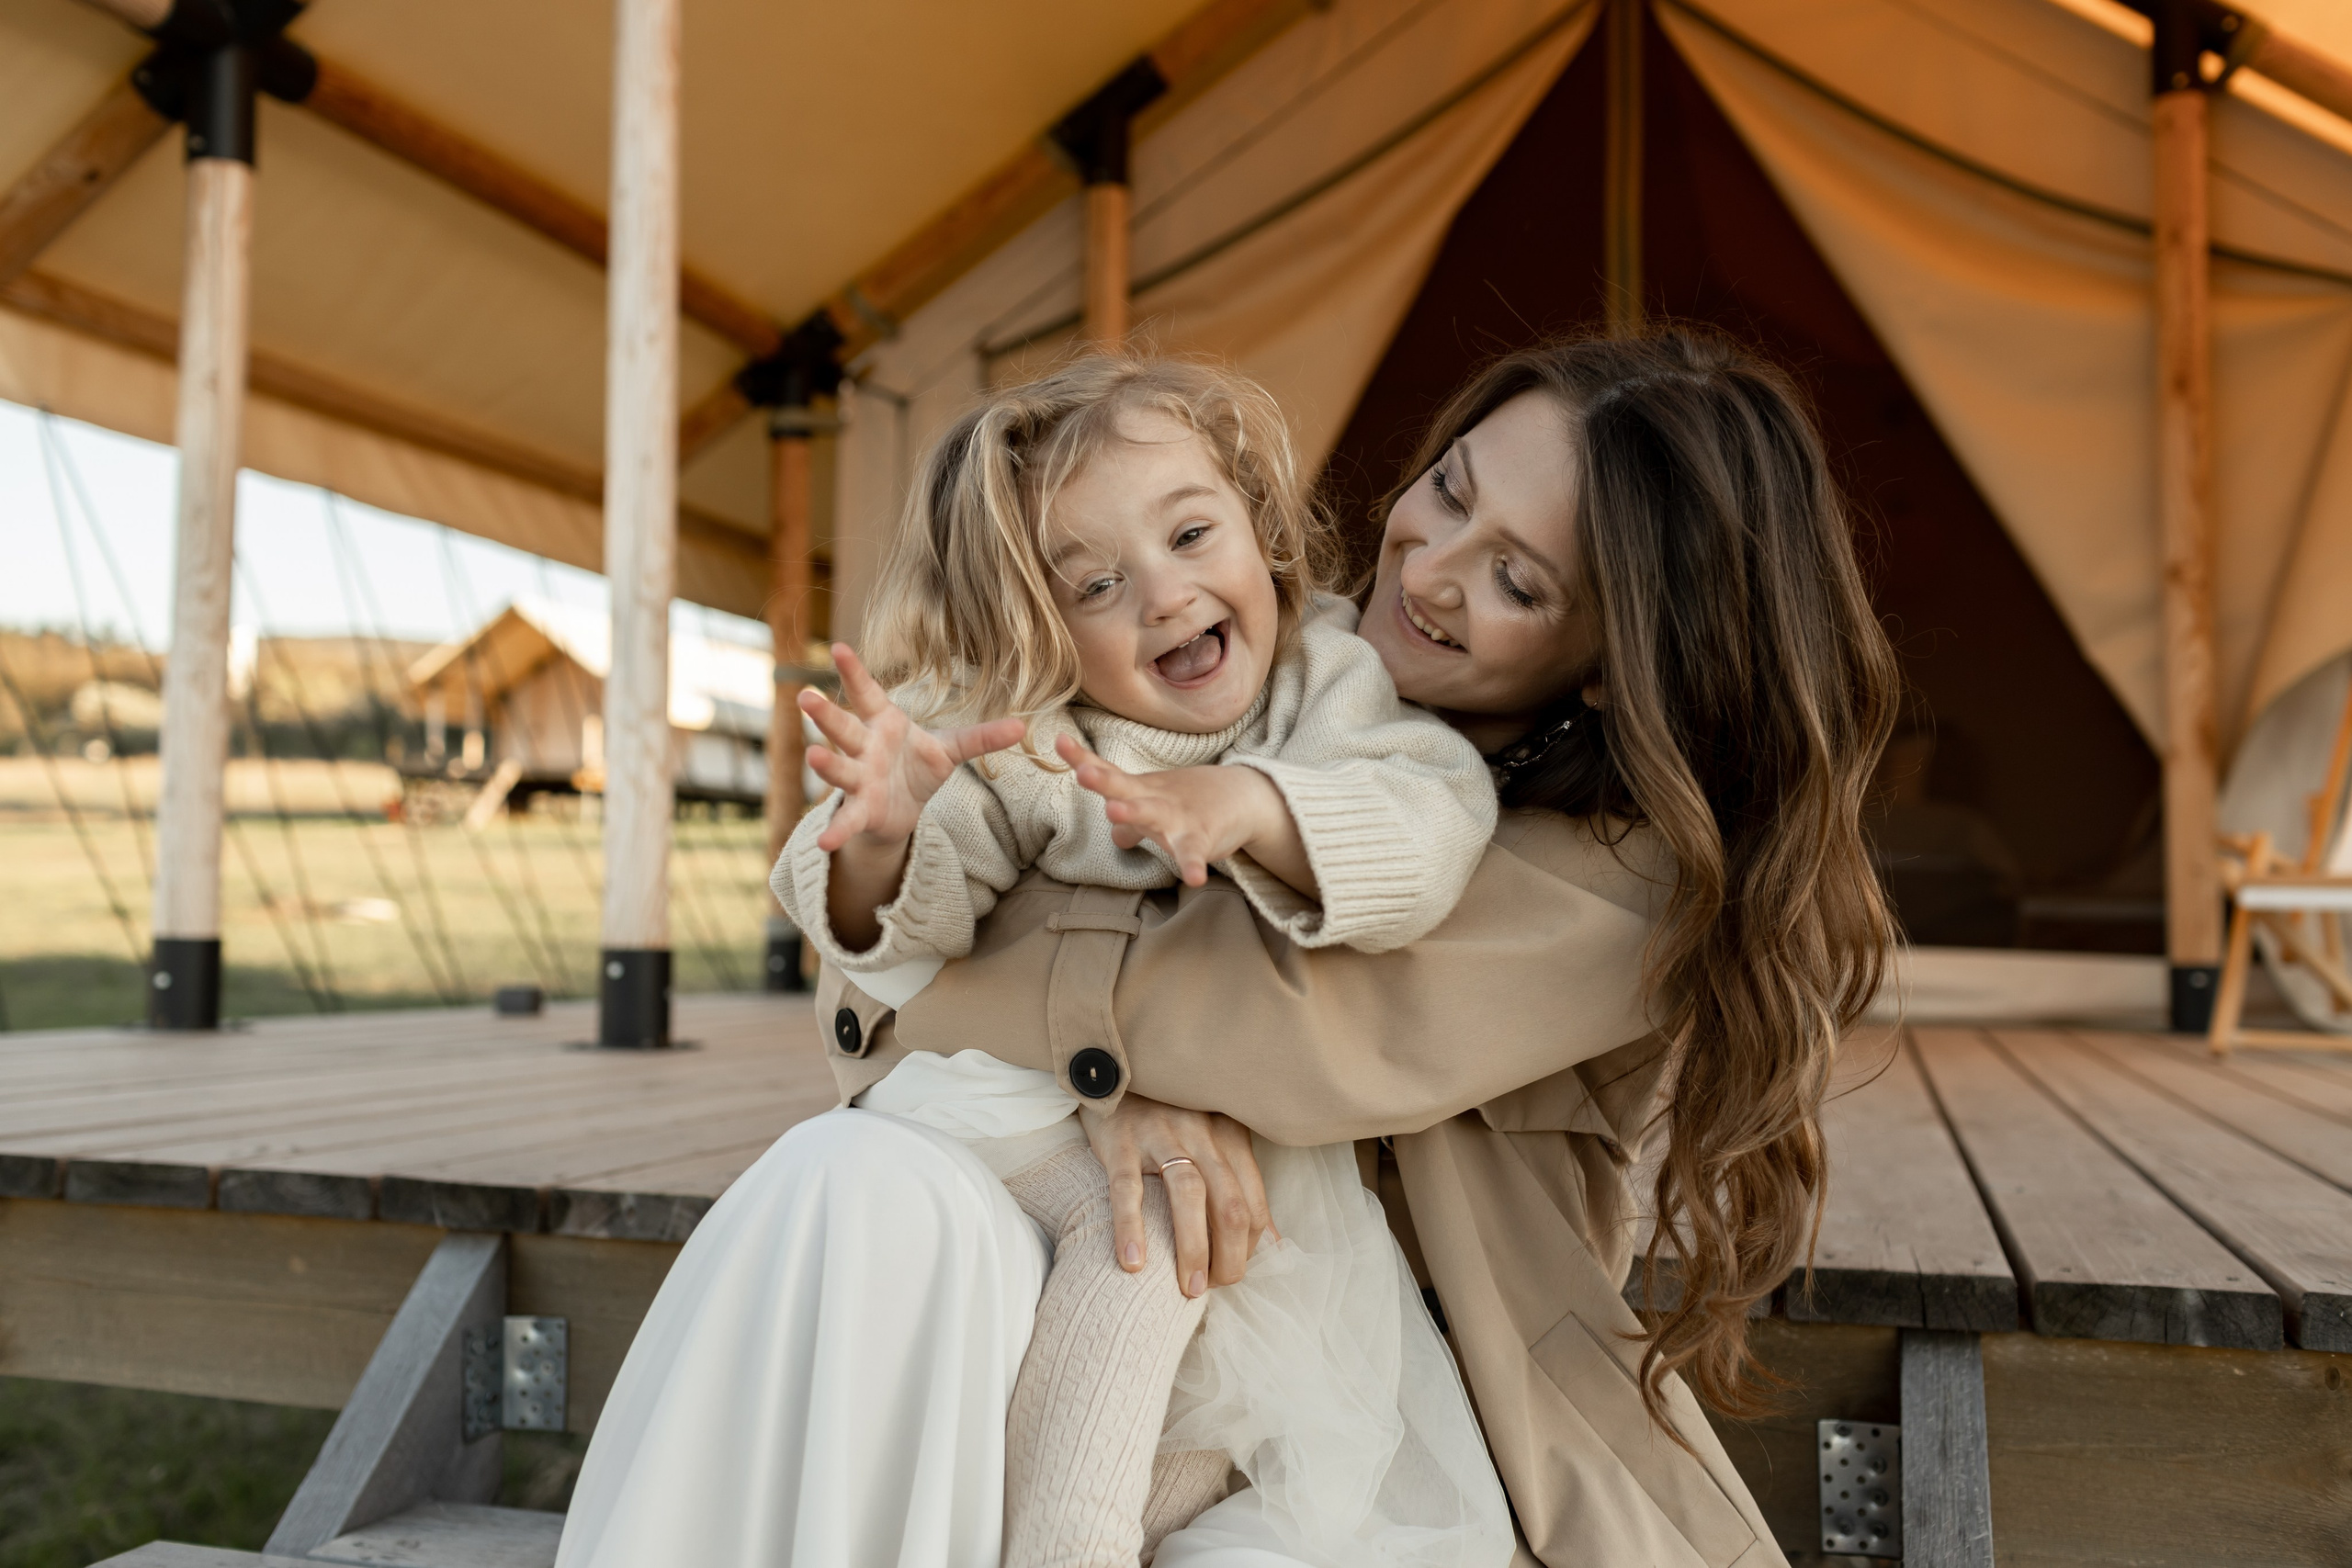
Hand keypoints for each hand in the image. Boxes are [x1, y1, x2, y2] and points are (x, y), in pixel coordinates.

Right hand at [801, 645, 1024, 850]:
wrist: (902, 811)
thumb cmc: (917, 768)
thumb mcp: (949, 751)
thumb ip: (980, 738)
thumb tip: (1023, 726)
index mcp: (883, 723)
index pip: (867, 693)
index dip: (854, 671)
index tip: (839, 647)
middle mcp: (864, 748)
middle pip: (844, 728)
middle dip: (825, 715)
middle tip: (805, 697)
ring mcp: (858, 779)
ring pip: (840, 769)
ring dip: (825, 764)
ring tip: (813, 756)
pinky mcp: (860, 810)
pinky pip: (847, 819)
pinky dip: (836, 830)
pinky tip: (825, 841)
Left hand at [1056, 735, 1284, 886]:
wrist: (1244, 797)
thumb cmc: (1191, 805)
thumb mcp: (1157, 808)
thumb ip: (1131, 821)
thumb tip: (1115, 836)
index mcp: (1140, 791)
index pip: (1108, 773)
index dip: (1082, 759)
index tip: (1059, 742)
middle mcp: (1154, 799)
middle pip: (1124, 787)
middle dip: (1103, 781)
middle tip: (1084, 773)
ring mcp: (1178, 817)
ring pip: (1153, 814)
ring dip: (1134, 812)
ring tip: (1115, 812)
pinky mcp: (1203, 837)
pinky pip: (1195, 853)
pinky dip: (1194, 864)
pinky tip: (1194, 878)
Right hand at [1079, 1093, 1275, 1297]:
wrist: (1115, 1072)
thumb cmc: (1169, 1120)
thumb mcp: (1214, 1143)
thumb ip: (1242, 1189)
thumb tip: (1274, 1244)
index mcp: (1230, 1137)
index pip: (1254, 1204)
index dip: (1248, 1248)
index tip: (1230, 1272)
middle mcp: (1203, 1134)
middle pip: (1230, 1204)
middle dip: (1229, 1257)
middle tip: (1213, 1289)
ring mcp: (1161, 1135)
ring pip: (1189, 1196)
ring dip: (1192, 1249)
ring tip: (1189, 1288)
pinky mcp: (1121, 1142)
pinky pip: (1128, 1190)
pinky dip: (1132, 1228)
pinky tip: (1134, 1264)